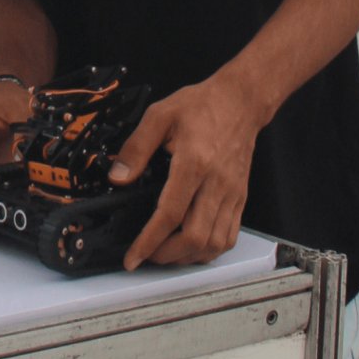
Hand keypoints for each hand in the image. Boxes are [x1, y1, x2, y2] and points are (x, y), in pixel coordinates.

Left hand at [112, 74, 260, 269]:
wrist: (240, 101)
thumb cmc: (202, 105)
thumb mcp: (160, 116)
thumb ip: (136, 147)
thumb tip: (118, 177)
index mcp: (193, 164)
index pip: (170, 214)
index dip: (149, 241)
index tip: (133, 256)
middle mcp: (216, 184)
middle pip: (195, 238)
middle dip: (167, 255)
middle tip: (147, 256)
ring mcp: (231, 193)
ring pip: (215, 243)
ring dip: (189, 257)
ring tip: (166, 254)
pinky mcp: (240, 197)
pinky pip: (229, 235)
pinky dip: (210, 250)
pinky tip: (192, 247)